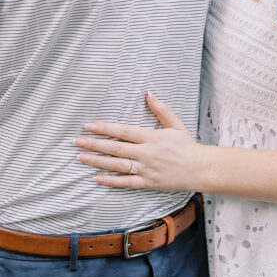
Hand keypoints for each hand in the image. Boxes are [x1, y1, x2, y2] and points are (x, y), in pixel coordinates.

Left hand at [75, 92, 207, 191]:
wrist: (200, 169)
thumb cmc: (187, 145)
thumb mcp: (176, 124)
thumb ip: (160, 109)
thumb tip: (148, 93)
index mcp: (152, 137)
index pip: (124, 131)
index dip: (105, 128)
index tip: (89, 125)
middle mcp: (147, 153)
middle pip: (116, 148)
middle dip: (95, 144)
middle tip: (77, 141)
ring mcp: (147, 169)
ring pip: (118, 165)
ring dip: (98, 161)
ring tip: (81, 157)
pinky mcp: (148, 182)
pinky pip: (126, 182)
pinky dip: (111, 181)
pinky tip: (97, 178)